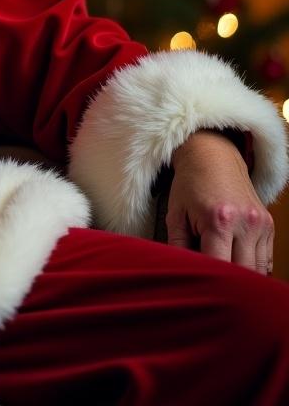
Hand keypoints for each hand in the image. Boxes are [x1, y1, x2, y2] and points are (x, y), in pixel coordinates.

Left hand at [166, 129, 273, 274]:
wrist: (212, 157)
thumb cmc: (189, 185)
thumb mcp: (175, 214)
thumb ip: (177, 246)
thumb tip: (178, 273)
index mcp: (218, 220)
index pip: (218, 267)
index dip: (207, 281)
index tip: (196, 287)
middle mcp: (245, 223)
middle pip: (242, 274)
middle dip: (225, 284)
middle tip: (209, 287)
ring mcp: (261, 224)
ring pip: (257, 271)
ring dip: (241, 278)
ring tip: (222, 277)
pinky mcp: (269, 225)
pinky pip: (266, 260)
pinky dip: (252, 267)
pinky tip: (235, 265)